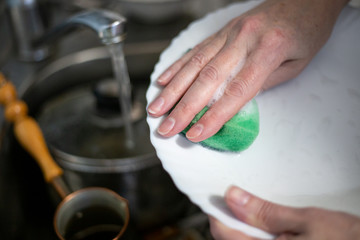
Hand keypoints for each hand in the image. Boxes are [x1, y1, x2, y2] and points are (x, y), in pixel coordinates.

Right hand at [147, 0, 347, 141]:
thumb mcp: (296, 63)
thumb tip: (234, 102)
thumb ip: (263, 82)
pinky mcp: (222, 30)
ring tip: (156, 109)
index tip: (196, 134)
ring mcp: (229, 32)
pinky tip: (163, 80)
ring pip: (195, 64)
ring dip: (173, 89)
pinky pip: (196, 49)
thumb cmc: (306, 32)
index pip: (236, 90)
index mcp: (269, 49)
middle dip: (184, 107)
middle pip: (208, 79)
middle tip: (166, 128)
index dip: (214, 115)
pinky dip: (177, 66)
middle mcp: (244, 39)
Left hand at [209, 186, 359, 239]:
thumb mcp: (305, 220)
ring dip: (245, 227)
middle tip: (238, 198)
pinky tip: (267, 225)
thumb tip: (233, 197)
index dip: (218, 212)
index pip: (223, 233)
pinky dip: (257, 235)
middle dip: (232, 219)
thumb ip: (265, 212)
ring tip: (254, 209)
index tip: (219, 195)